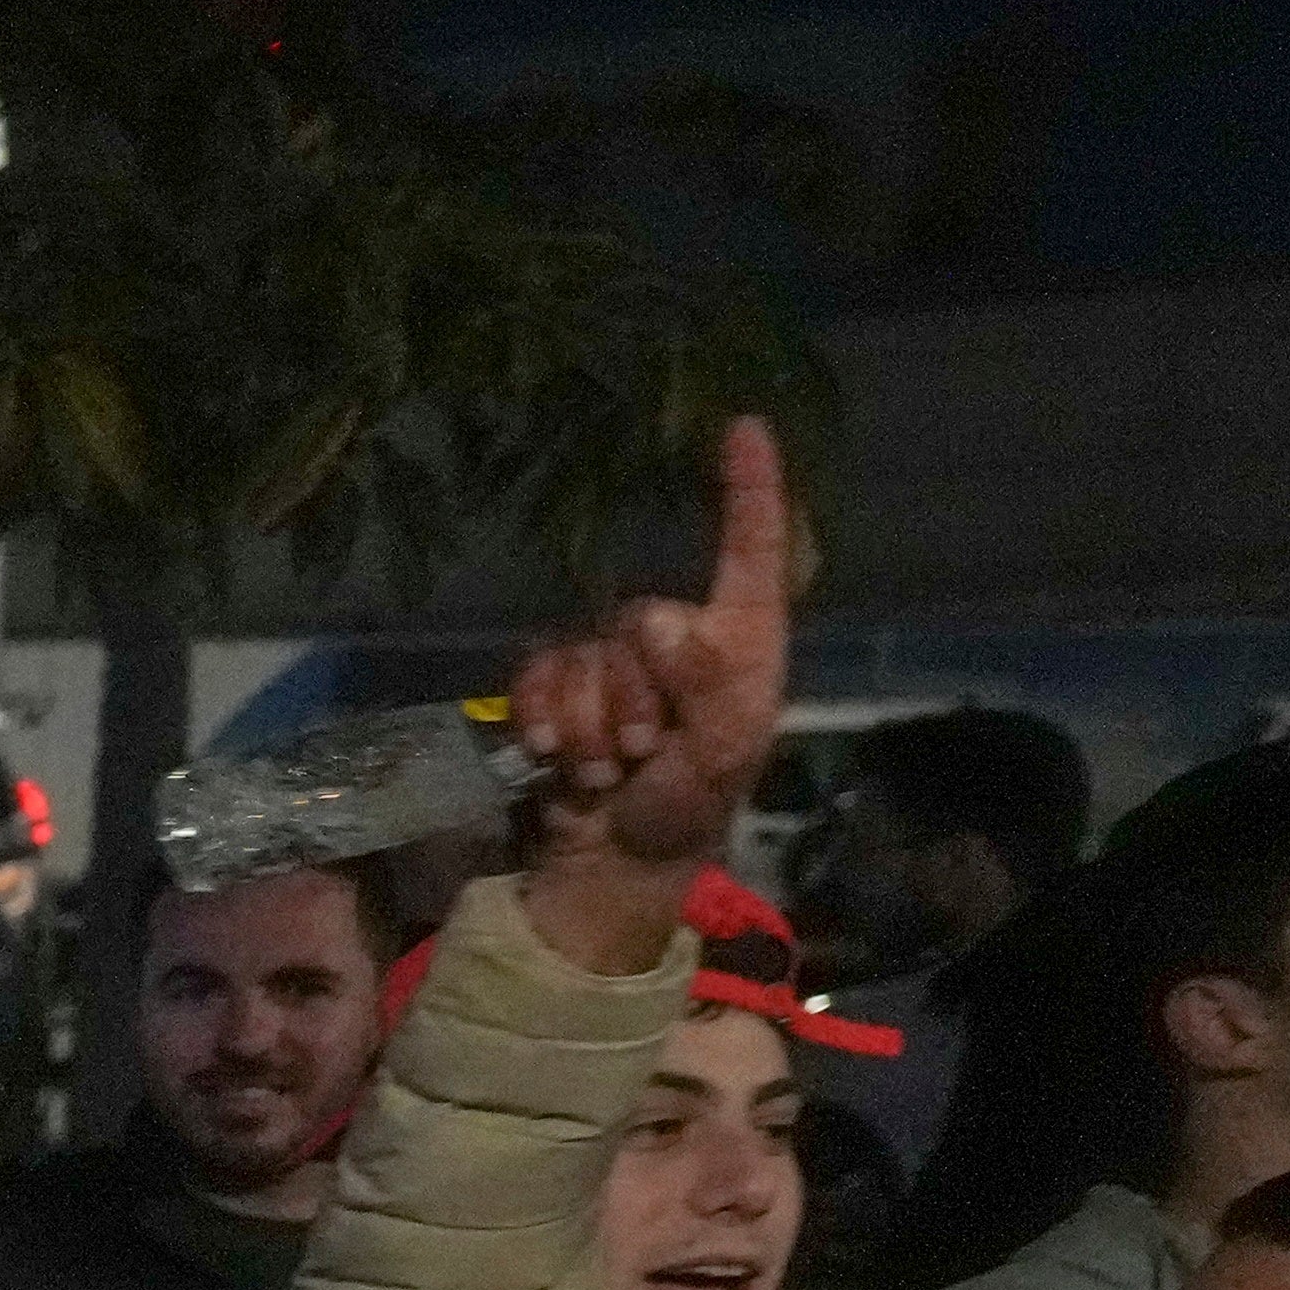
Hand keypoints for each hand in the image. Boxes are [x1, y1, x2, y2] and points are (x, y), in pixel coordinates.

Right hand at [507, 416, 796, 948]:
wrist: (610, 864)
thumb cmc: (687, 808)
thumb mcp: (723, 750)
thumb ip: (707, 683)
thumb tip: (661, 624)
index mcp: (740, 639)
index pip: (751, 548)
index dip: (749, 488)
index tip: (743, 425)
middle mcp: (674, 634)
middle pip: (640, 621)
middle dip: (635, 699)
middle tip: (646, 754)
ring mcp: (609, 657)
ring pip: (584, 657)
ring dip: (590, 727)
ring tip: (608, 770)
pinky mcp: (555, 683)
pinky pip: (538, 675)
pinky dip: (545, 723)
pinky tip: (557, 758)